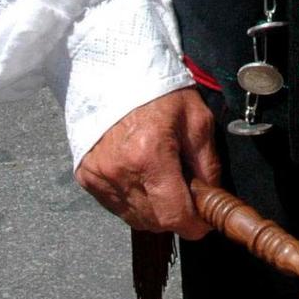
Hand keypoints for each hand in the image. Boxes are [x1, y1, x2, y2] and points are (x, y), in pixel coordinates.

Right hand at [76, 88, 220, 236]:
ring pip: (134, 218)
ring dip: (154, 211)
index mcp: (150, 155)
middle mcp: (120, 171)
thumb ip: (208, 163)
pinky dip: (133, 201)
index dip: (194, 225)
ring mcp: (100, 176)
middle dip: (175, 216)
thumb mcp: (197, 119)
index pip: (174, 215)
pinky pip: (115, 206)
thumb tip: (212, 198)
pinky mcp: (86, 176)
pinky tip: (141, 177)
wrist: (116, 73)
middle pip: (154, 222)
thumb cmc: (160, 92)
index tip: (203, 221)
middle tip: (186, 194)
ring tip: (163, 182)